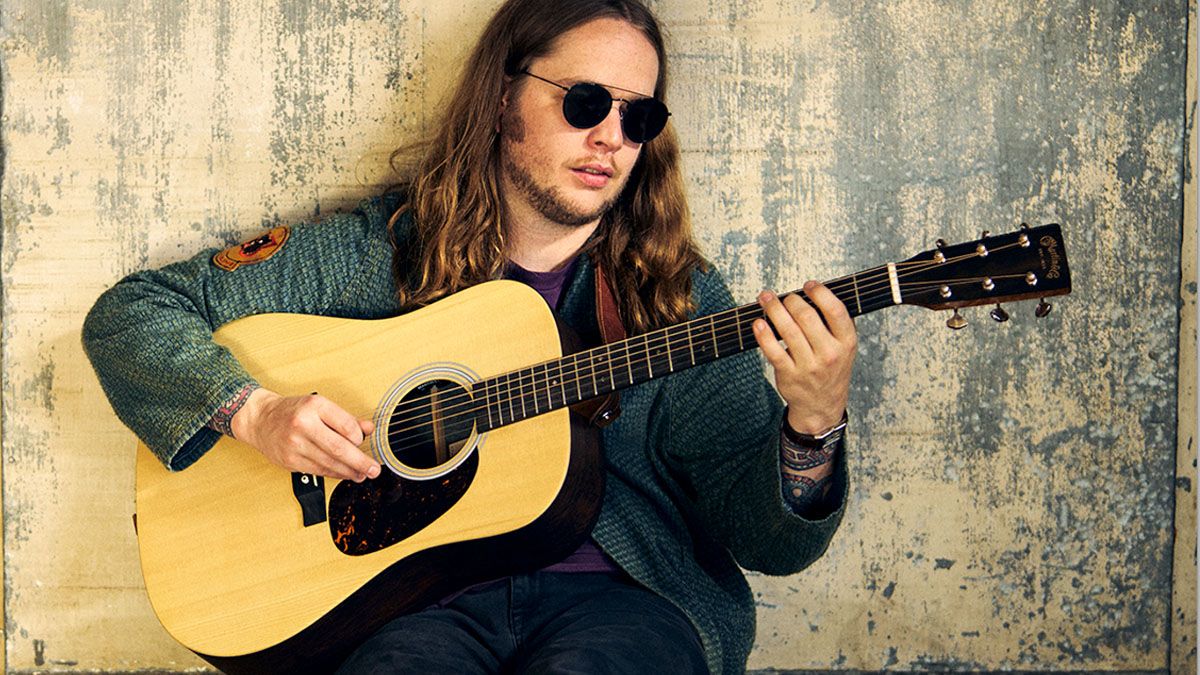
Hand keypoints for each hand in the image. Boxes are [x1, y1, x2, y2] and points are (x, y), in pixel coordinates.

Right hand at [231, 388, 380, 481]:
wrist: (260, 419)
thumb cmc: (292, 411)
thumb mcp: (320, 406)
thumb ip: (345, 419)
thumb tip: (368, 429)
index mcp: (314, 406)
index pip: (345, 425)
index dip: (358, 437)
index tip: (363, 441)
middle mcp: (303, 425)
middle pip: (338, 448)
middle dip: (360, 461)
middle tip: (374, 469)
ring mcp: (295, 444)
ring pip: (329, 463)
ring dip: (349, 471)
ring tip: (362, 474)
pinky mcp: (290, 461)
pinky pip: (318, 470)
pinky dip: (334, 473)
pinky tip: (345, 474)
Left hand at [752, 282, 856, 433]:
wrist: (822, 405)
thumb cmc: (831, 369)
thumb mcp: (844, 347)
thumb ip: (834, 323)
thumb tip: (813, 293)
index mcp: (847, 342)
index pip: (835, 310)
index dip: (820, 293)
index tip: (808, 285)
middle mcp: (830, 354)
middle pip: (807, 317)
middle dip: (791, 300)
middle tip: (783, 297)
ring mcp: (809, 366)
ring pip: (787, 330)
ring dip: (773, 309)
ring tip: (765, 298)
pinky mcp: (790, 375)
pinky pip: (773, 350)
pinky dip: (763, 334)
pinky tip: (758, 323)